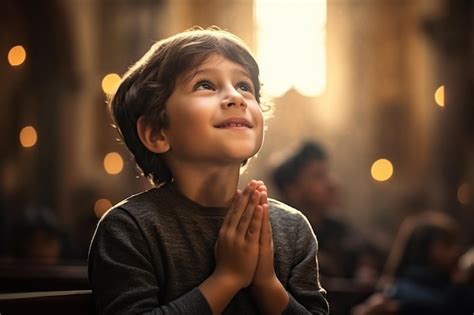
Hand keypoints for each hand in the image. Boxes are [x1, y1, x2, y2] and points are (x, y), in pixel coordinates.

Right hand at [213, 180, 263, 288]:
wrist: (227, 280)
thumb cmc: (224, 264)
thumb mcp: (220, 245)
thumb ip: (224, 233)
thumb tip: (225, 223)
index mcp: (224, 232)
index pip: (232, 211)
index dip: (238, 199)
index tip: (243, 187)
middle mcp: (230, 233)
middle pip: (239, 210)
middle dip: (247, 195)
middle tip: (253, 182)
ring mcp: (238, 239)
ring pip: (247, 216)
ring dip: (253, 201)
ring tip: (258, 189)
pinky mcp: (248, 246)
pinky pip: (253, 229)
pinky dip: (257, 217)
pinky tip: (260, 206)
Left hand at [250, 182, 288, 313]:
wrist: (260, 279)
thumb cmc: (252, 262)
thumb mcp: (249, 244)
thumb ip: (247, 231)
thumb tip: (240, 221)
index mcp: (255, 231)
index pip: (254, 211)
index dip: (252, 197)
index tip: (251, 184)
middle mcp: (260, 232)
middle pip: (259, 211)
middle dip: (258, 195)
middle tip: (259, 181)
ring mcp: (263, 238)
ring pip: (262, 216)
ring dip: (262, 202)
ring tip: (262, 189)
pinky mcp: (265, 244)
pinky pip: (264, 228)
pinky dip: (263, 218)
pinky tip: (264, 207)